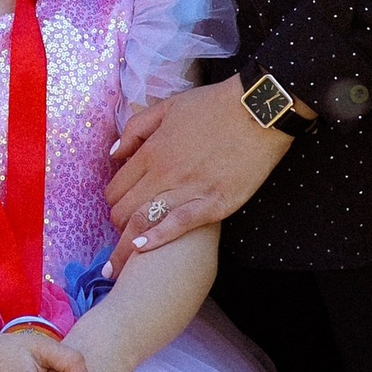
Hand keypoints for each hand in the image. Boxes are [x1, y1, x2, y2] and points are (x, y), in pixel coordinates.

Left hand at [104, 79, 292, 282]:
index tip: (119, 206)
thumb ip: (136, 129)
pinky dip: (157, 239)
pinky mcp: (215, 204)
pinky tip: (143, 249)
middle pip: (123, 210)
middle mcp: (164, 174)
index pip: (115, 188)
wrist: (258, 111)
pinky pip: (179, 226)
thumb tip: (114, 154)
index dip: (113, 201)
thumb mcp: (167, 107)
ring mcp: (188, 190)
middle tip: (119, 235)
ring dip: (125, 245)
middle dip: (116, 225)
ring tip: (117, 266)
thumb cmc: (214, 105)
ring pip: (143, 223)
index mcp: (151, 152)